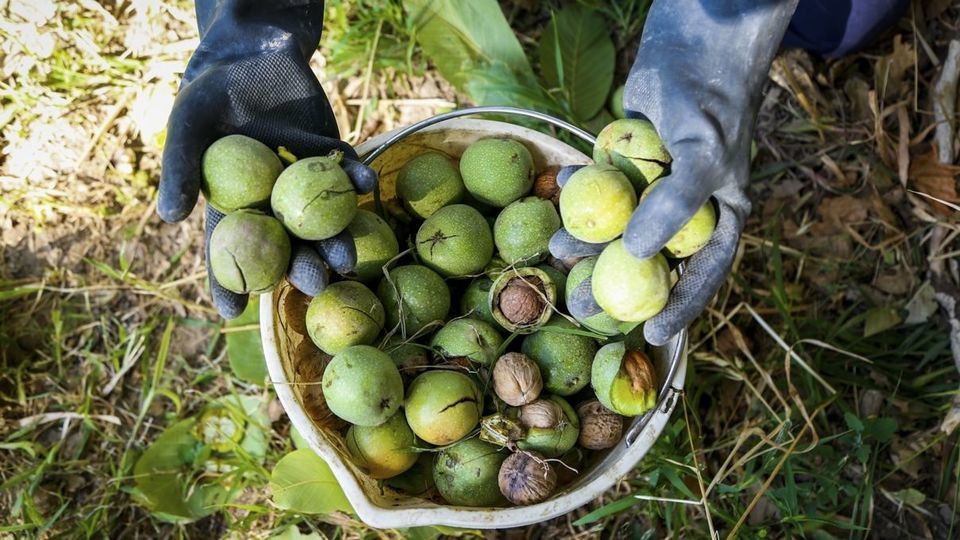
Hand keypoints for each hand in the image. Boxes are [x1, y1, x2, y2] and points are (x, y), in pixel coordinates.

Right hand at [158, 1, 375, 318]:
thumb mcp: (188, 126)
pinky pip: (347, 173)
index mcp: (236, 208)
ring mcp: (307, 185)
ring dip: (339, 239)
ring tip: (349, 258)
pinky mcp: (333, 159)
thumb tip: (167, 216)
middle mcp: (275, 205)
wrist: (251, 58)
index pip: (230, 253)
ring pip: (325, 220)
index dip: (228, 280)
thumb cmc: (209, 97)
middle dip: (302, 269)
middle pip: (289, 247)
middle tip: (315, 285)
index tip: (231, 309)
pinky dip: (357, 179)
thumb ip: (181, 169)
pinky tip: (366, 184)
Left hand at [551, 0, 798, 345]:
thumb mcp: (704, 158)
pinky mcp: (625, 163)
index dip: (679, 308)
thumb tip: (635, 254)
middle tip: (580, 304)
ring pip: (617, 228)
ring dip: (587, 242)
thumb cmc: (711, 101)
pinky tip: (559, 201)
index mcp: (720, 216)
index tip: (649, 335)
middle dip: (614, 284)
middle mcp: (686, 208)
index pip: (703, 274)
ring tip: (555, 251)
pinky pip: (599, 191)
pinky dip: (579, 197)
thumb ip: (675, 207)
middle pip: (650, 259)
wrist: (691, 44)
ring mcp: (653, 187)